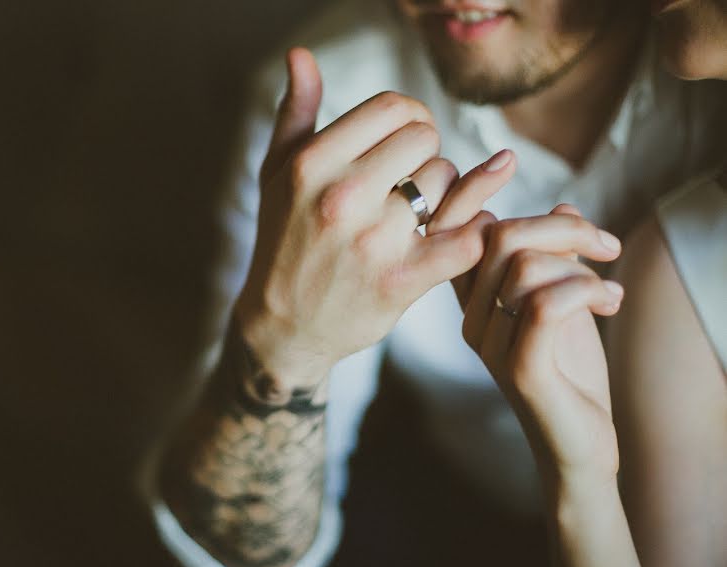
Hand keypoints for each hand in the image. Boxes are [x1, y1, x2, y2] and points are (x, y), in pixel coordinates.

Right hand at [235, 47, 515, 387]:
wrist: (283, 327)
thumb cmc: (283, 242)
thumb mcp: (276, 174)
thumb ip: (295, 112)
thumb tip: (301, 56)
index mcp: (312, 164)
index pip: (393, 108)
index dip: (411, 118)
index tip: (406, 140)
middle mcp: (341, 197)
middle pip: (425, 139)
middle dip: (424, 155)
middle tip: (410, 180)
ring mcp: (373, 241)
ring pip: (446, 184)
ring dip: (441, 197)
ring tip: (416, 216)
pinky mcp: (401, 282)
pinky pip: (465, 238)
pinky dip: (472, 233)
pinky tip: (456, 235)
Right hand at [460, 204, 625, 482]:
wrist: (580, 444)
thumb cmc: (570, 372)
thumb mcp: (564, 299)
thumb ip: (556, 255)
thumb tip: (564, 205)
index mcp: (473, 299)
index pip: (455, 230)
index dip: (474, 189)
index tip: (517, 172)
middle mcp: (471, 320)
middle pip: (499, 235)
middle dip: (563, 227)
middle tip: (606, 246)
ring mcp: (491, 346)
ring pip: (525, 265)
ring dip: (584, 267)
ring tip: (609, 293)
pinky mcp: (521, 370)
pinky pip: (547, 304)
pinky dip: (589, 291)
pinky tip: (610, 304)